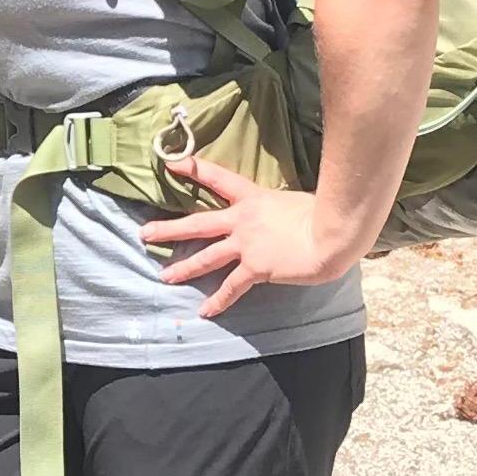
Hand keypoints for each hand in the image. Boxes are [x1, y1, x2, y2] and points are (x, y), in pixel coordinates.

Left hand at [142, 151, 364, 312]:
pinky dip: (218, 301)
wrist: (331, 235)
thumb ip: (279, 208)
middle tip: (145, 234)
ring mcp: (246, 244)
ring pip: (206, 256)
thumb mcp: (294, 201)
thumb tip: (282, 214)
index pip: (218, 178)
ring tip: (164, 276)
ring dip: (183, 267)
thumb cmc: (323, 214)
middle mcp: (243, 220)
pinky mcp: (255, 267)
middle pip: (198, 223)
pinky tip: (204, 311)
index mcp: (253, 198)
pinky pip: (231, 287)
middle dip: (169, 229)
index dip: (193, 169)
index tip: (172, 164)